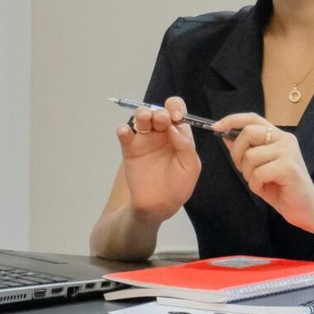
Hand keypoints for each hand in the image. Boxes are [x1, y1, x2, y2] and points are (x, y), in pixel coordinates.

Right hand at [116, 96, 201, 223]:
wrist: (158, 205)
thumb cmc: (178, 186)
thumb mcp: (190, 167)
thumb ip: (185, 146)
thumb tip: (174, 126)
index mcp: (178, 134)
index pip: (176, 111)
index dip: (176, 108)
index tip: (176, 116)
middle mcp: (161, 132)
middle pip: (158, 111)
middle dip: (160, 112)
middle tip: (162, 120)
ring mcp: (144, 139)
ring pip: (140, 118)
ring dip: (142, 114)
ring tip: (145, 118)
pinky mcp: (129, 148)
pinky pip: (124, 133)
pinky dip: (122, 129)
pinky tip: (125, 132)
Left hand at [213, 112, 313, 235]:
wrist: (306, 208)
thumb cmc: (282, 188)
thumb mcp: (258, 167)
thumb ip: (245, 151)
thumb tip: (225, 135)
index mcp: (278, 136)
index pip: (253, 118)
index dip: (232, 120)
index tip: (216, 127)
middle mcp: (285, 139)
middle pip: (248, 133)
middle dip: (237, 153)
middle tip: (242, 169)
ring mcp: (288, 152)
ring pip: (250, 156)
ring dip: (248, 174)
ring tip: (259, 182)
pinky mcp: (288, 167)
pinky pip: (258, 173)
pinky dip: (256, 184)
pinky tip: (265, 188)